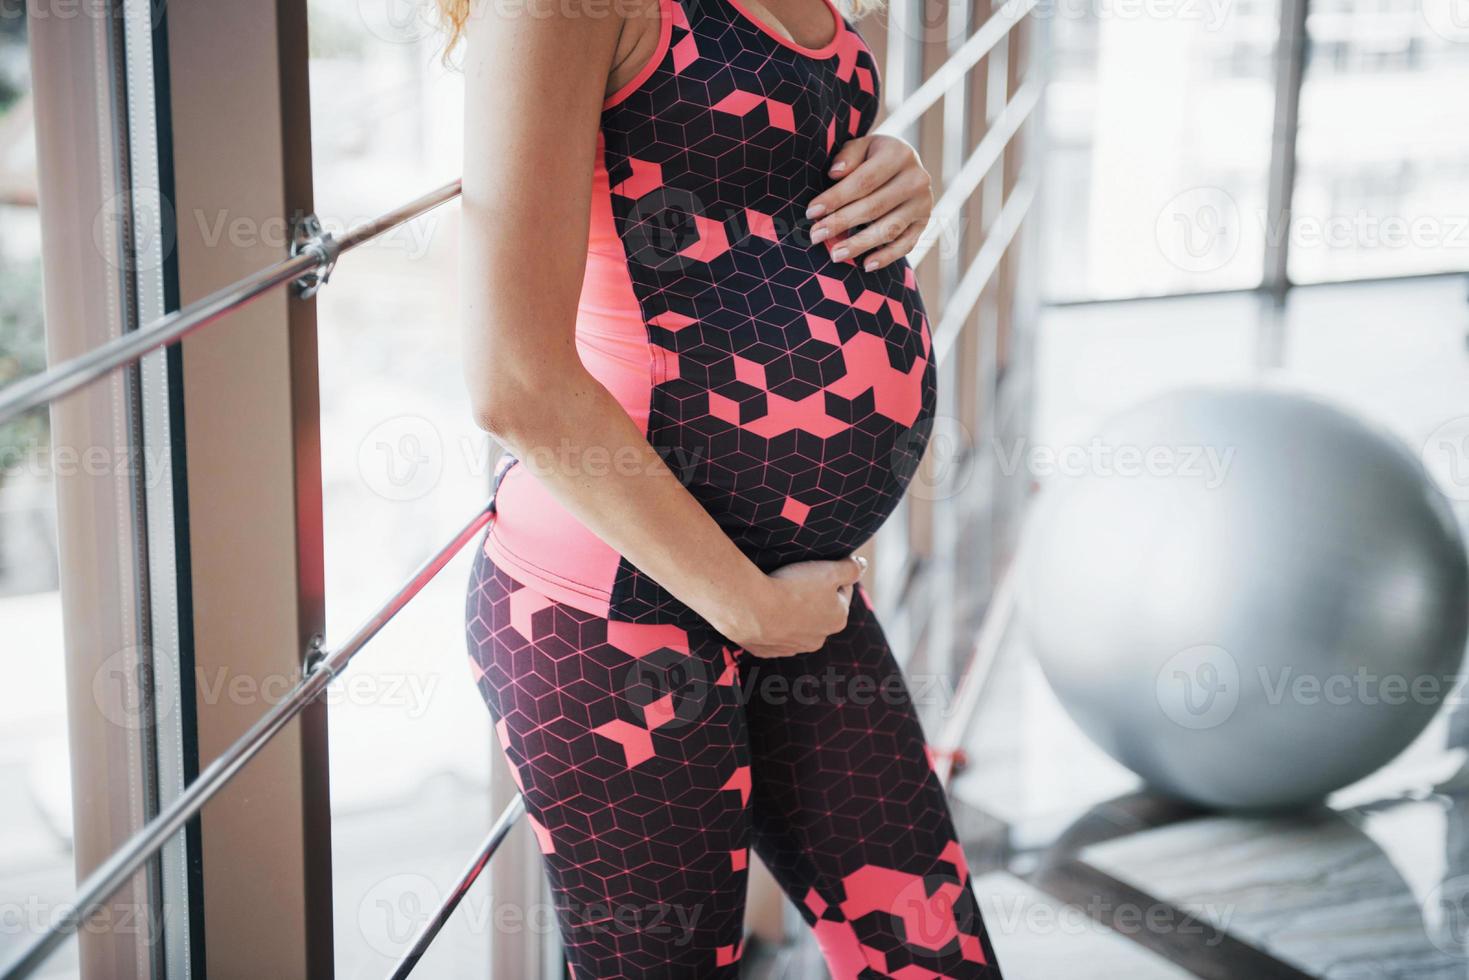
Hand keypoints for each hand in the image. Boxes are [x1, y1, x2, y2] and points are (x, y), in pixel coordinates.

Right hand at [722, 556, 866, 658]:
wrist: (753, 608)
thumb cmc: (794, 588)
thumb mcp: (829, 570)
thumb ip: (851, 568)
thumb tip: (862, 564)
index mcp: (838, 619)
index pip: (841, 592)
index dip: (831, 576)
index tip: (816, 567)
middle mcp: (819, 639)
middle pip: (819, 610)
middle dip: (811, 596)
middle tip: (794, 579)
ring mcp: (792, 647)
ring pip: (796, 624)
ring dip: (790, 611)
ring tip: (777, 593)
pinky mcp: (768, 651)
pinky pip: (772, 633)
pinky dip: (770, 622)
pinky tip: (763, 609)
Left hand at [807, 135, 933, 271]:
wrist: (906, 164)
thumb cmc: (874, 157)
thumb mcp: (862, 147)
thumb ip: (848, 156)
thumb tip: (835, 173)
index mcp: (899, 155)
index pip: (863, 181)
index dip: (836, 197)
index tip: (812, 212)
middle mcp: (916, 179)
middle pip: (874, 206)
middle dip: (841, 223)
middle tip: (816, 236)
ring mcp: (923, 203)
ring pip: (889, 229)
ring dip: (860, 244)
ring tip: (835, 255)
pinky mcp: (923, 223)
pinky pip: (906, 244)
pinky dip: (886, 257)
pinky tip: (866, 265)